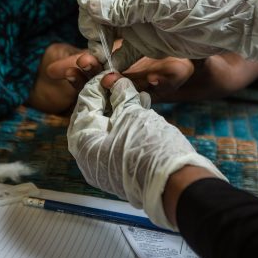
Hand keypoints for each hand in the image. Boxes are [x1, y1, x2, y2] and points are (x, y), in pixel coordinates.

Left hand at [67, 73, 225, 229]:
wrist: (174, 185)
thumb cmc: (148, 148)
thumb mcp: (132, 114)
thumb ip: (120, 94)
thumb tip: (114, 81)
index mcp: (82, 141)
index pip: (84, 102)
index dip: (98, 83)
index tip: (111, 73)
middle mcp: (88, 156)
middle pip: (95, 115)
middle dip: (109, 96)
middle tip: (121, 81)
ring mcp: (104, 164)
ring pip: (109, 127)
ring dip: (121, 107)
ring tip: (136, 92)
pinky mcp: (120, 168)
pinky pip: (118, 139)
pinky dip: (127, 123)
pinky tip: (142, 107)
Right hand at [77, 0, 257, 71]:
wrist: (229, 24)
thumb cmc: (198, 3)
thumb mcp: (161, 3)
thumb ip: (125, 6)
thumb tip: (90, 6)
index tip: (90, 11)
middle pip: (95, 9)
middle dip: (90, 25)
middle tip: (97, 42)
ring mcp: (136, 21)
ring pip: (105, 32)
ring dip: (98, 46)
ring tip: (100, 61)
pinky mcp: (145, 42)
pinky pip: (123, 52)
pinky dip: (115, 62)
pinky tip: (110, 72)